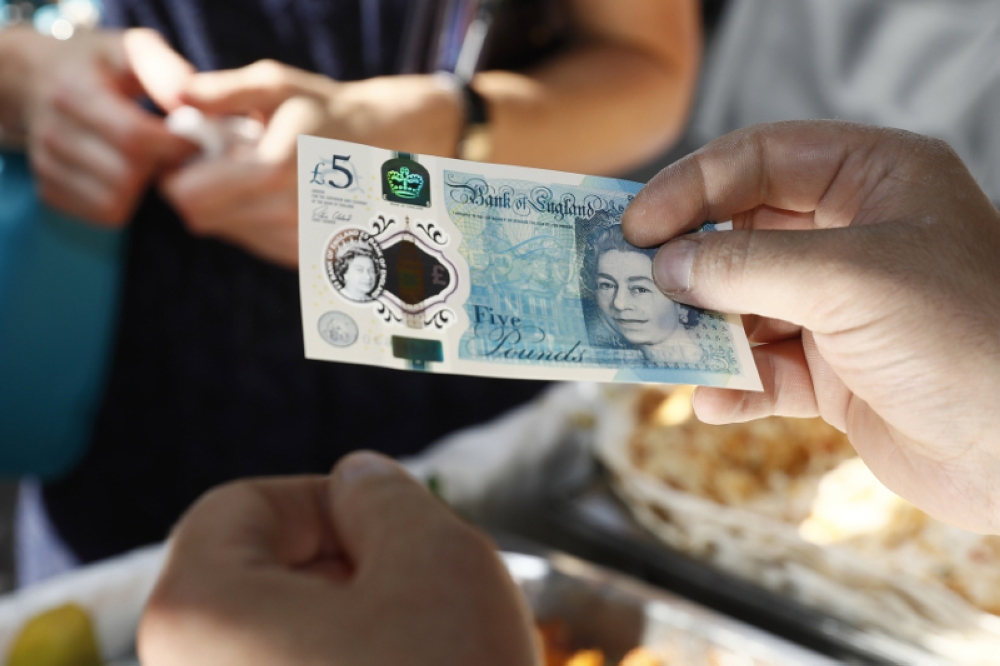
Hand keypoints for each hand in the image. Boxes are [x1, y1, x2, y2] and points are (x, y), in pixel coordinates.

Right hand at [14, 28, 195, 225]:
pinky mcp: (49, 190)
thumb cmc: (97, 64)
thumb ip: (165, 72)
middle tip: (177, 155)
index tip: (197, 139)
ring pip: (115, 203)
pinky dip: (125, 202)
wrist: (36, 79)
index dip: (176, 145)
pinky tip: (130, 176)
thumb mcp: (131, 48)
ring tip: (151, 163)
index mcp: (75, 92)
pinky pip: (102, 214)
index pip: (134, 138)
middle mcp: (54, 132)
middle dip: (162, 169)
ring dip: (143, 189)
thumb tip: (193, 107)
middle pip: (126, 176)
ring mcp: (47, 165)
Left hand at [138, 452, 537, 665]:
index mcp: (198, 615)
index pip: (240, 507)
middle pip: (259, 577)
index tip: (394, 532)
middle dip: (350, 565)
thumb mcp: (435, 556)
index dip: (325, 497)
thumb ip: (387, 494)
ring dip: (367, 625)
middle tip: (423, 593)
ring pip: (291, 640)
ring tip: (431, 649)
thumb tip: (358, 479)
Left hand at [159, 61, 461, 266]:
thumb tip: (178, 98)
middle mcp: (289, 213)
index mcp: (275, 169)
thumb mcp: (278, 86)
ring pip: (229, 232)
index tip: (193, 154)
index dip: (178, 175)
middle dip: (201, 189)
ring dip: (230, 206)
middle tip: (227, 161)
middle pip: (203, 219)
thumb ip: (224, 91)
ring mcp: (301, 240)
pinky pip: (256, 244)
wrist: (390, 148)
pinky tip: (277, 195)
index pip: (189, 198)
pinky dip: (254, 221)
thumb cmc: (326, 110)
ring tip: (262, 175)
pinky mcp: (309, 257)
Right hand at [622, 120, 999, 533]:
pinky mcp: (835, 371)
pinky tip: (713, 401)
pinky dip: (733, 385)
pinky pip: (764, 369)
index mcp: (874, 180)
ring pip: (744, 304)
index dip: (692, 187)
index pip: (760, 159)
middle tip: (628, 284)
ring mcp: (842, 307)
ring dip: (701, 329)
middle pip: (742, 232)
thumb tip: (665, 265)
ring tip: (657, 346)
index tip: (636, 225)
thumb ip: (745, 265)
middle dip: (688, 263)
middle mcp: (854, 236)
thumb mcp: (847, 280)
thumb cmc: (963, 339)